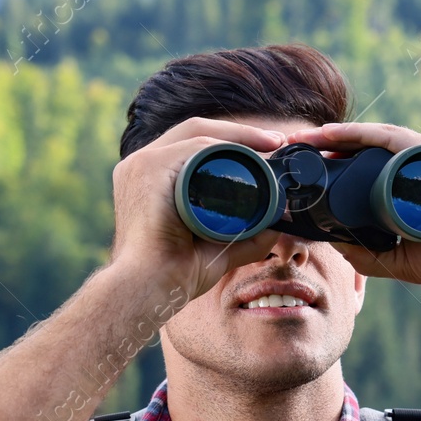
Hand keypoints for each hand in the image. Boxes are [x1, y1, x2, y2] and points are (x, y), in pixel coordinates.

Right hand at [109, 116, 289, 305]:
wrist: (149, 287)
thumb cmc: (175, 273)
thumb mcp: (218, 249)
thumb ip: (246, 237)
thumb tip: (278, 225)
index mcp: (152, 178)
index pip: (193, 146)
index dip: (232, 142)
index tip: (268, 148)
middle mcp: (141, 164)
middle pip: (197, 132)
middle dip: (241, 132)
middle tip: (277, 140)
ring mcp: (141, 163)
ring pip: (198, 134)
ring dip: (238, 135)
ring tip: (271, 143)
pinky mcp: (148, 167)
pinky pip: (194, 146)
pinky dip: (225, 144)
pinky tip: (251, 149)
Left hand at [281, 121, 420, 292]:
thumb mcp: (404, 261)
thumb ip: (371, 255)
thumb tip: (334, 246)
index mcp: (413, 185)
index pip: (368, 168)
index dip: (336, 165)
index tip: (305, 169)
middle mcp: (419, 165)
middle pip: (367, 148)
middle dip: (330, 147)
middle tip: (295, 149)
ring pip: (374, 137)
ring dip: (337, 136)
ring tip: (306, 140)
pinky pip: (391, 137)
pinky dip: (361, 134)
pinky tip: (334, 136)